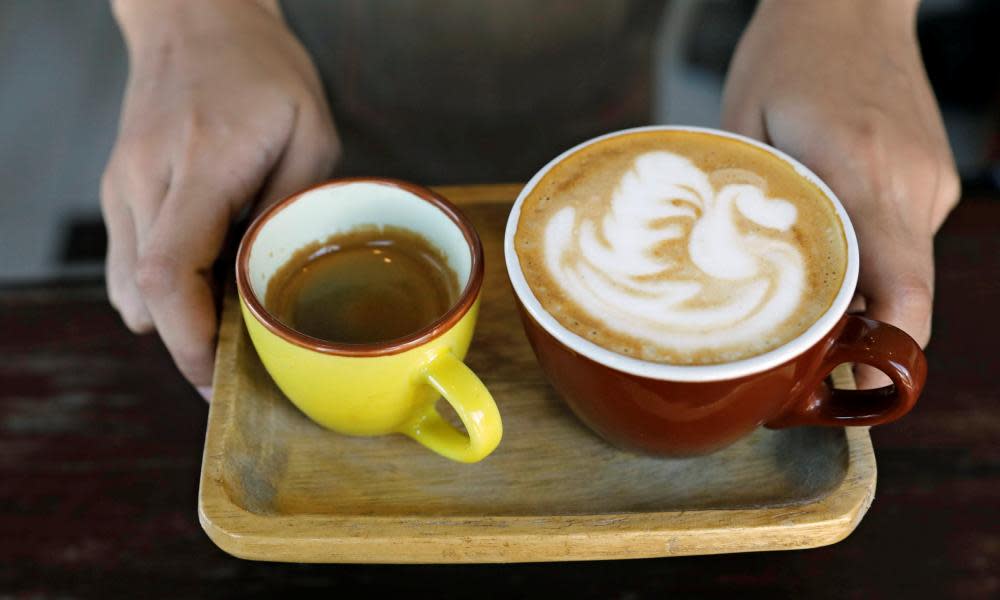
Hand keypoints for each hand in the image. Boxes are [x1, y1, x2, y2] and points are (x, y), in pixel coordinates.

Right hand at [102, 0, 339, 395]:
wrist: (197, 20)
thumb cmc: (261, 73)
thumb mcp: (308, 134)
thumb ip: (289, 208)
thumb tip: (269, 281)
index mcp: (201, 166)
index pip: (172, 273)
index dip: (189, 339)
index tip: (218, 375)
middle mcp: (146, 182)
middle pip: (144, 295)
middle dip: (188, 344)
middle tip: (238, 364)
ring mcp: (123, 188)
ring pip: (130, 289)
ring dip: (175, 319)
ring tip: (227, 319)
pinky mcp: (119, 191)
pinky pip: (128, 265)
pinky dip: (162, 292)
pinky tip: (204, 283)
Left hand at [722, 0, 959, 387]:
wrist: (851, 5)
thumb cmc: (788, 57)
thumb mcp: (744, 125)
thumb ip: (741, 199)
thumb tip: (728, 269)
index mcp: (860, 173)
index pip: (902, 286)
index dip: (889, 348)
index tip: (860, 385)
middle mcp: (909, 185)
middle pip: (904, 293)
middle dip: (863, 332)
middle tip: (807, 348)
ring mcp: (932, 181)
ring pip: (903, 268)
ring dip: (861, 287)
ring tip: (804, 273)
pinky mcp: (936, 177)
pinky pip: (903, 237)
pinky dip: (870, 251)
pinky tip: (830, 227)